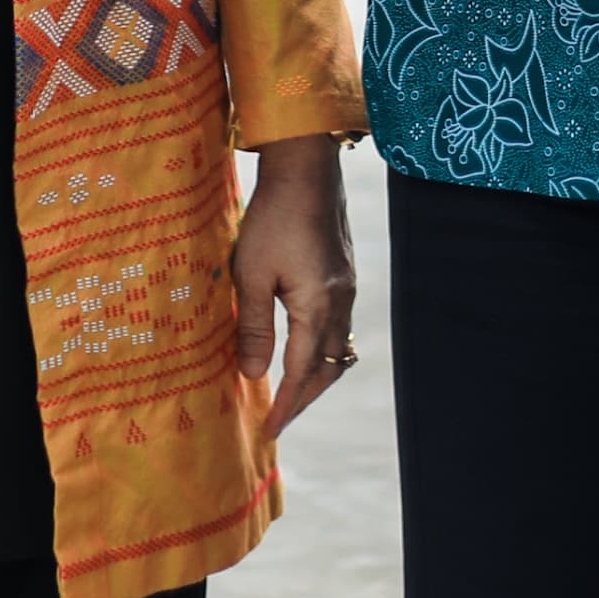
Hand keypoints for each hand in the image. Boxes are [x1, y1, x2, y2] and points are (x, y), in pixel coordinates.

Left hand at [233, 135, 358, 438]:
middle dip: (304, 398)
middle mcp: (341, 302)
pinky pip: (337, 327)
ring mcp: (347, 287)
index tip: (270, 430)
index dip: (286, 403)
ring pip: (337, 348)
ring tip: (289, 392)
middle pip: (329, 367)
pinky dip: (320, 349)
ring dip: (315, 375)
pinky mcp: (343, 274)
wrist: (306, 167)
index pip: (303, 371)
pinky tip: (300, 347)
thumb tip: (254, 375)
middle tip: (278, 420)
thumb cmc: (273, 216)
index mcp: (319, 306)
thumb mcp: (252, 273)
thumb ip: (255, 327)